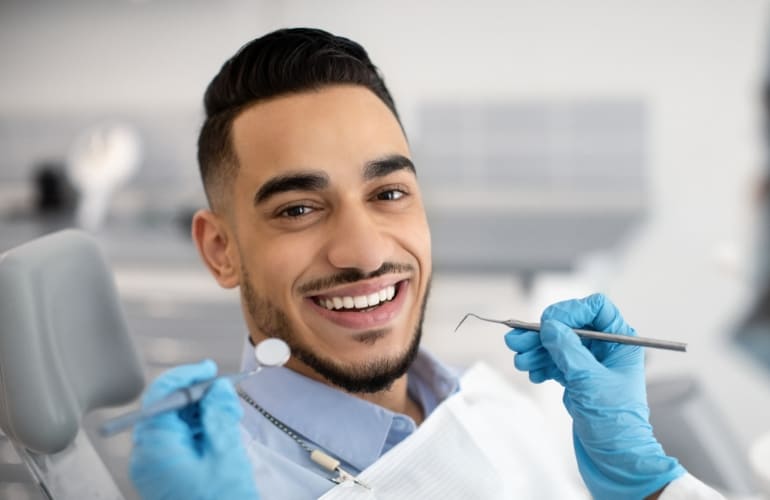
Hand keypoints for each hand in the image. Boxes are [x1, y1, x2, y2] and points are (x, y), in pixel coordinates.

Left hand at [129, 360, 258, 499]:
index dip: (187, 376)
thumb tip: (217, 387)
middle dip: (199, 398)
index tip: (210, 370)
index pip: (161, 395)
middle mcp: (147, 455)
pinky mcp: (165, 474)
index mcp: (155, 447)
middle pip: (167, 408)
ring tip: (230, 422)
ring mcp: (154, 466)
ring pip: (175, 423)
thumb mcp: (225, 454)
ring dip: (203, 415)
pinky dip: (200, 433)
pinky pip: (179, 441)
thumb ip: (219, 414)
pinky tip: (221, 436)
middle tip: (228, 399)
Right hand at [504, 294, 684, 498]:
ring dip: (536, 350)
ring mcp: (590, 366)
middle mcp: (606, 350)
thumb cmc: (615, 424)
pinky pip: (555, 363)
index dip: (570, 311)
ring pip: (558, 345)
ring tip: (520, 360)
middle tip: (516, 340)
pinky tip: (533, 373)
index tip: (548, 323)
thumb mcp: (589, 381)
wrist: (616, 461)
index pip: (595, 309)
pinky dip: (541, 365)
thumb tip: (549, 325)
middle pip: (569, 326)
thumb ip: (567, 349)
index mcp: (621, 343)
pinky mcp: (578, 381)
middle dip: (542, 333)